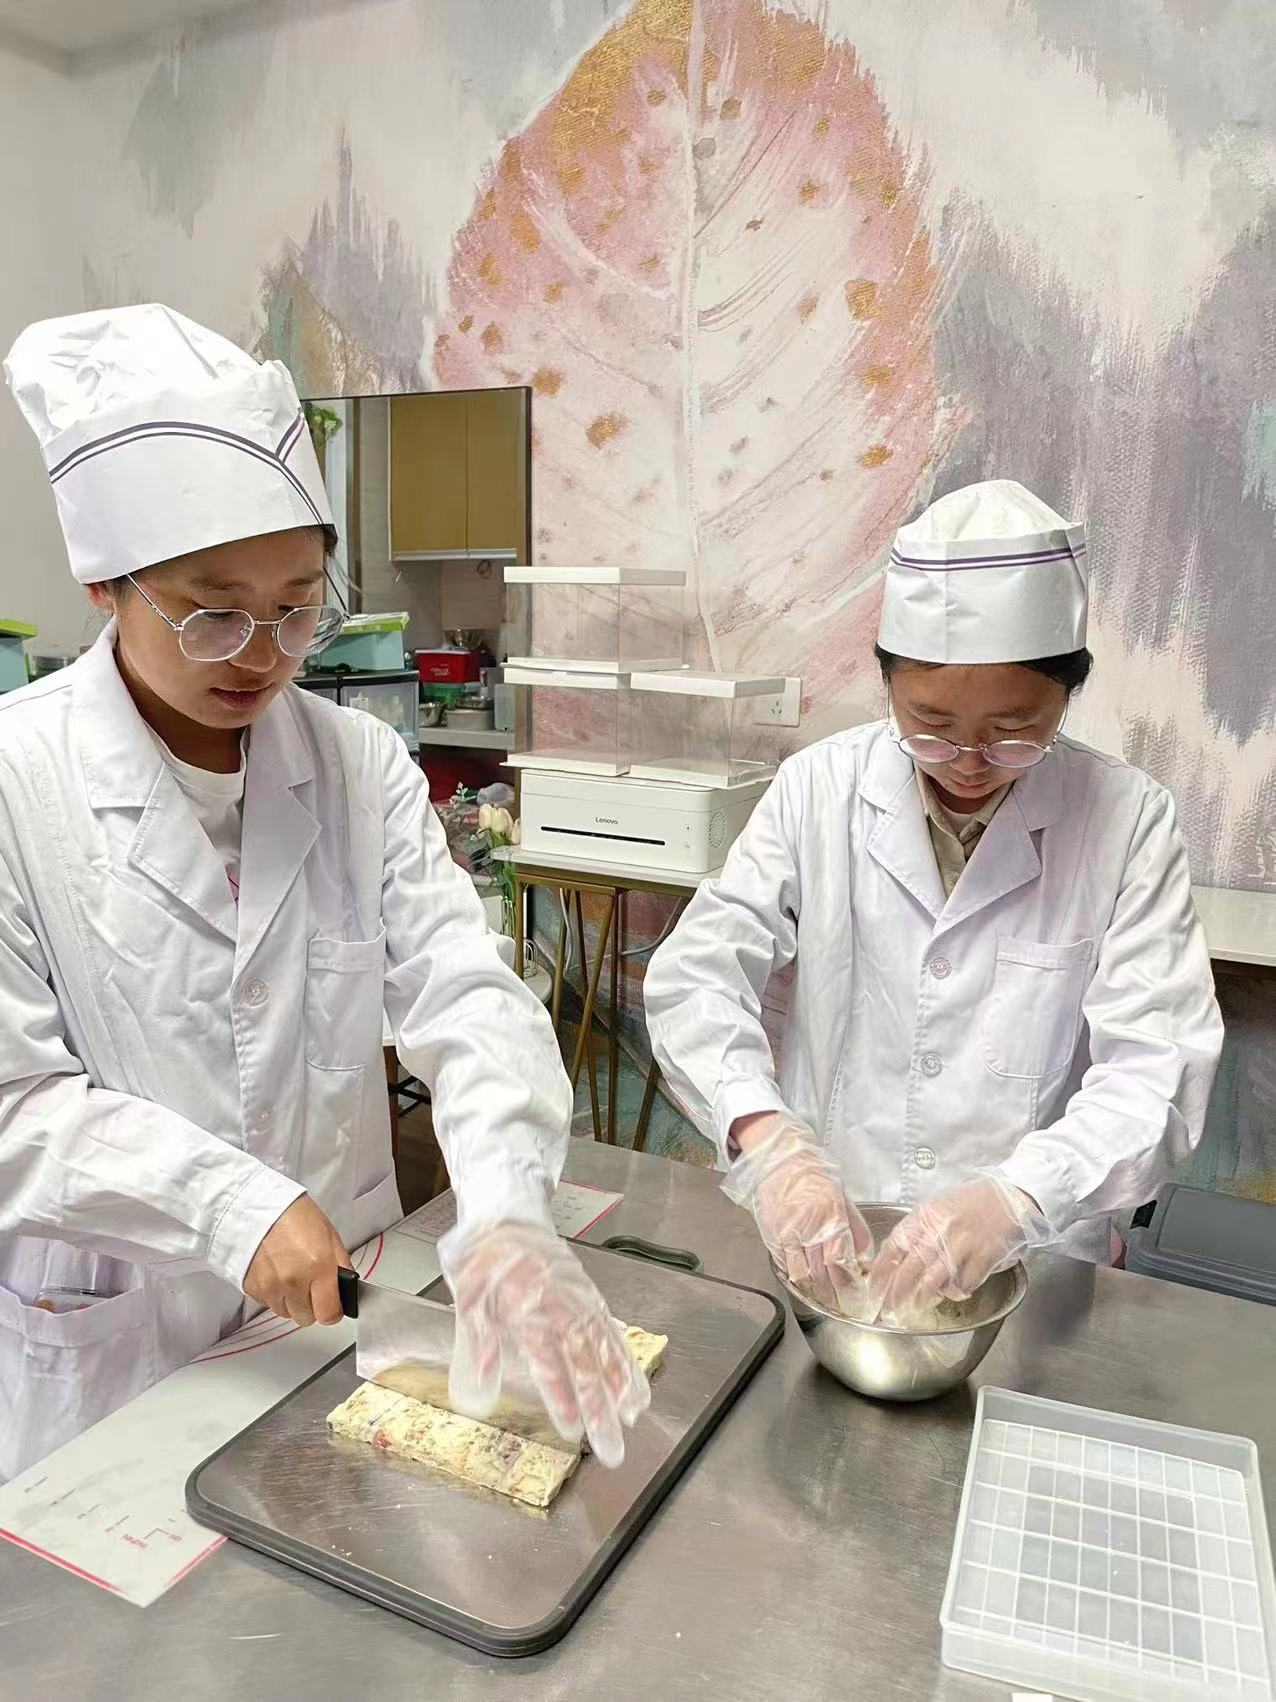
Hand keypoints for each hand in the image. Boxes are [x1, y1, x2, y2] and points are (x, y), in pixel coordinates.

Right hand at [243, 1194, 351, 1326]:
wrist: (256, 1205)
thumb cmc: (293, 1214)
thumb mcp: (329, 1234)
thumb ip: (340, 1265)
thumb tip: (346, 1287)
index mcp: (318, 1267)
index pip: (329, 1314)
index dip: (333, 1311)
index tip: (332, 1303)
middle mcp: (293, 1282)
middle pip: (306, 1318)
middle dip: (312, 1305)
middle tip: (311, 1285)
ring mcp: (270, 1287)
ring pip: (286, 1313)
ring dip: (291, 1301)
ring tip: (291, 1275)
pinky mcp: (252, 1287)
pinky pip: (267, 1303)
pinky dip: (273, 1294)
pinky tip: (275, 1272)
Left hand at [439, 1220, 649, 1467]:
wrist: (506, 1217)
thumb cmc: (485, 1258)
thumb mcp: (469, 1297)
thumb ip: (479, 1342)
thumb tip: (478, 1387)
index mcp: (530, 1312)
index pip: (550, 1365)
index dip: (562, 1399)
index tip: (573, 1430)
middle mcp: (562, 1310)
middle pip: (586, 1367)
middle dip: (600, 1412)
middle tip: (612, 1448)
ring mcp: (581, 1304)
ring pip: (606, 1351)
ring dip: (622, 1388)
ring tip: (633, 1419)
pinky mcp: (590, 1298)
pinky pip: (613, 1333)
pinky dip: (627, 1361)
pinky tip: (635, 1386)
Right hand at [723, 1114, 873, 1313]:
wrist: (778, 1159)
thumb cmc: (814, 1175)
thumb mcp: (845, 1200)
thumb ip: (857, 1234)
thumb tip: (866, 1264)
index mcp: (830, 1215)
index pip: (841, 1263)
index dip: (851, 1287)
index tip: (859, 1300)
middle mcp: (808, 1227)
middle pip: (823, 1274)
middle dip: (836, 1297)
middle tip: (846, 1309)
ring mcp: (786, 1233)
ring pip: (802, 1276)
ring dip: (816, 1293)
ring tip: (827, 1303)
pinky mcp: (771, 1236)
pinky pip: (785, 1267)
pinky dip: (797, 1279)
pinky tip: (807, 1285)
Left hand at [868, 1178, 1050, 1319]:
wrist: (1007, 1197)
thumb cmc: (969, 1202)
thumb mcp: (935, 1207)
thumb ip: (916, 1229)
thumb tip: (893, 1254)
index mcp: (924, 1216)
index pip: (894, 1246)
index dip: (881, 1272)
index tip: (874, 1289)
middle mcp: (939, 1230)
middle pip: (909, 1269)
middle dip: (896, 1294)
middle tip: (888, 1309)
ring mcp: (961, 1245)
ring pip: (933, 1281)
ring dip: (921, 1299)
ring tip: (914, 1308)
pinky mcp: (982, 1257)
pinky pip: (963, 1284)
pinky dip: (955, 1292)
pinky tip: (951, 1293)